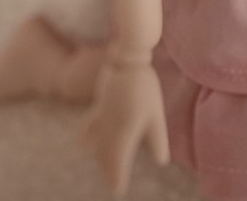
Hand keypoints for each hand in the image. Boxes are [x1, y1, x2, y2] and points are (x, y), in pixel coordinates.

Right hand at [81, 59, 169, 197]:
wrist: (126, 60)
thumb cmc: (145, 88)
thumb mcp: (155, 116)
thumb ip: (157, 139)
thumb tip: (161, 162)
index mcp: (123, 133)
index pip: (118, 163)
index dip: (118, 179)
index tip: (118, 193)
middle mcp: (108, 129)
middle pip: (105, 156)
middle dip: (109, 171)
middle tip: (115, 186)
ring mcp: (101, 117)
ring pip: (96, 145)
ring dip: (100, 158)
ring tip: (104, 167)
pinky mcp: (99, 106)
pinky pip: (89, 128)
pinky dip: (88, 139)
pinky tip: (85, 144)